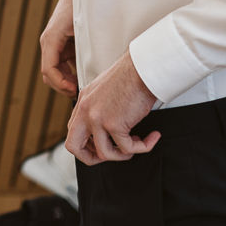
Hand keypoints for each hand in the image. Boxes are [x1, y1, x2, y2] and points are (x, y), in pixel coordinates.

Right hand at [39, 0, 77, 95]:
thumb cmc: (84, 5)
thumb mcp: (85, 29)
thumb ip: (85, 49)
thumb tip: (92, 72)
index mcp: (51, 38)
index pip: (48, 70)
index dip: (60, 84)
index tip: (74, 90)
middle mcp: (49, 41)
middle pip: (49, 73)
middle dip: (62, 86)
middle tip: (80, 92)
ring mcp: (55, 41)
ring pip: (54, 70)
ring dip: (66, 80)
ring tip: (82, 86)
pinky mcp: (61, 41)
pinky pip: (61, 62)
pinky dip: (69, 72)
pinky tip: (83, 74)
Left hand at [65, 51, 160, 165]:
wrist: (145, 67)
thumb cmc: (133, 76)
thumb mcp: (106, 90)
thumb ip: (100, 107)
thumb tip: (109, 130)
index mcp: (83, 101)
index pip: (72, 130)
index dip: (86, 144)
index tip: (103, 145)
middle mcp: (86, 110)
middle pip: (73, 146)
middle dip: (91, 158)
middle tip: (111, 156)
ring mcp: (98, 118)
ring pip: (104, 153)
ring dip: (123, 155)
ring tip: (138, 144)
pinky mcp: (114, 124)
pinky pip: (127, 148)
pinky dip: (143, 147)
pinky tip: (152, 137)